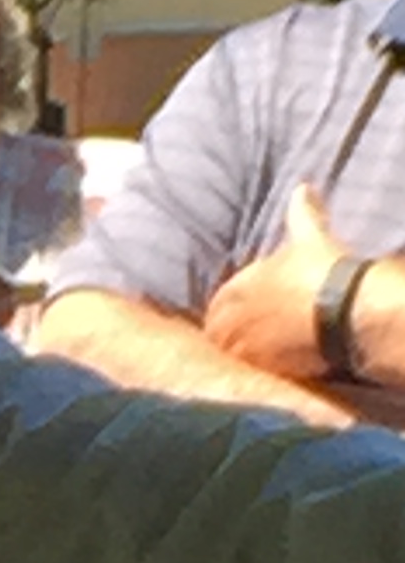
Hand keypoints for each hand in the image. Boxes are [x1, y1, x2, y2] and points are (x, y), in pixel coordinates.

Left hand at [202, 184, 346, 380]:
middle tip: (244, 338)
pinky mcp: (264, 370)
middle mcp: (231, 320)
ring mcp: (245, 348)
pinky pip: (251, 374)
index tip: (238, 313)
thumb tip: (302, 188)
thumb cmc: (323, 270)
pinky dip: (258, 370)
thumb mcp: (309, 236)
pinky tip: (272, 368)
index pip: (217, 304)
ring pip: (231, 354)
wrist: (345, 309)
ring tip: (256, 354)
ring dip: (240, 352)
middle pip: (217, 333)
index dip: (228, 309)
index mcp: (235, 289)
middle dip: (228, 333)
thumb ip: (300, 213)